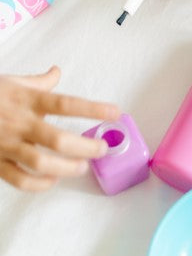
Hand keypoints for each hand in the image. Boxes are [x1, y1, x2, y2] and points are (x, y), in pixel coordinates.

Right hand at [0, 66, 119, 191]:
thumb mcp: (11, 82)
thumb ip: (38, 81)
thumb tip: (57, 71)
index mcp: (28, 100)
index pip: (66, 103)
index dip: (93, 109)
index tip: (116, 113)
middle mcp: (20, 123)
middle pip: (58, 139)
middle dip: (85, 147)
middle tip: (102, 149)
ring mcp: (7, 145)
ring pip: (41, 162)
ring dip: (66, 168)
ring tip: (82, 168)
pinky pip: (18, 179)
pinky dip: (38, 184)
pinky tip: (53, 180)